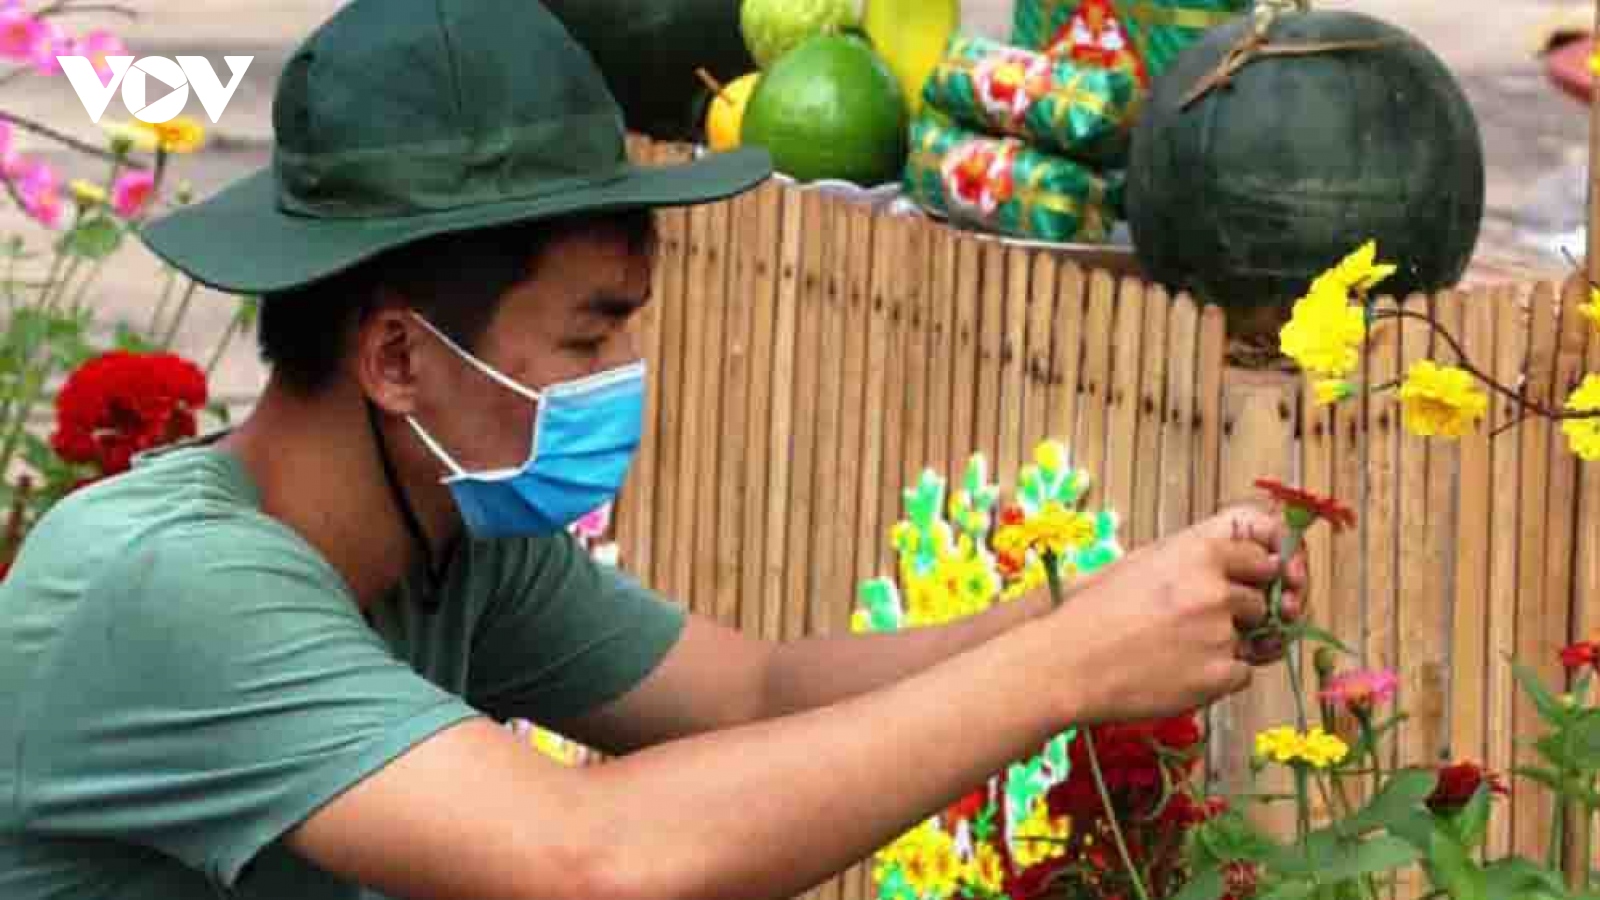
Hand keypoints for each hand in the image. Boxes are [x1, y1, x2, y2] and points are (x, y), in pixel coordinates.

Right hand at [1042, 502, 1306, 725]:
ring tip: (1177, 650)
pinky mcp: (1219, 675)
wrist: (1066, 663)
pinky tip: (1177, 672)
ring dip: (1227, 646)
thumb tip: (1235, 569)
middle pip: (1259, 601)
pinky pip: (1241, 674)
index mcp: (1200, 553)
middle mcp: (1216, 590)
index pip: (1261, 557)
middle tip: (1195, 625)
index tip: (1248, 584)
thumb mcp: (1143, 564)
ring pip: (1251, 640)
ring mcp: (1221, 634)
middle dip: (1238, 613)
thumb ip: (1195, 560)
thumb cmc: (1094, 613)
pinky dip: (1217, 677)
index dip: (1255, 573)